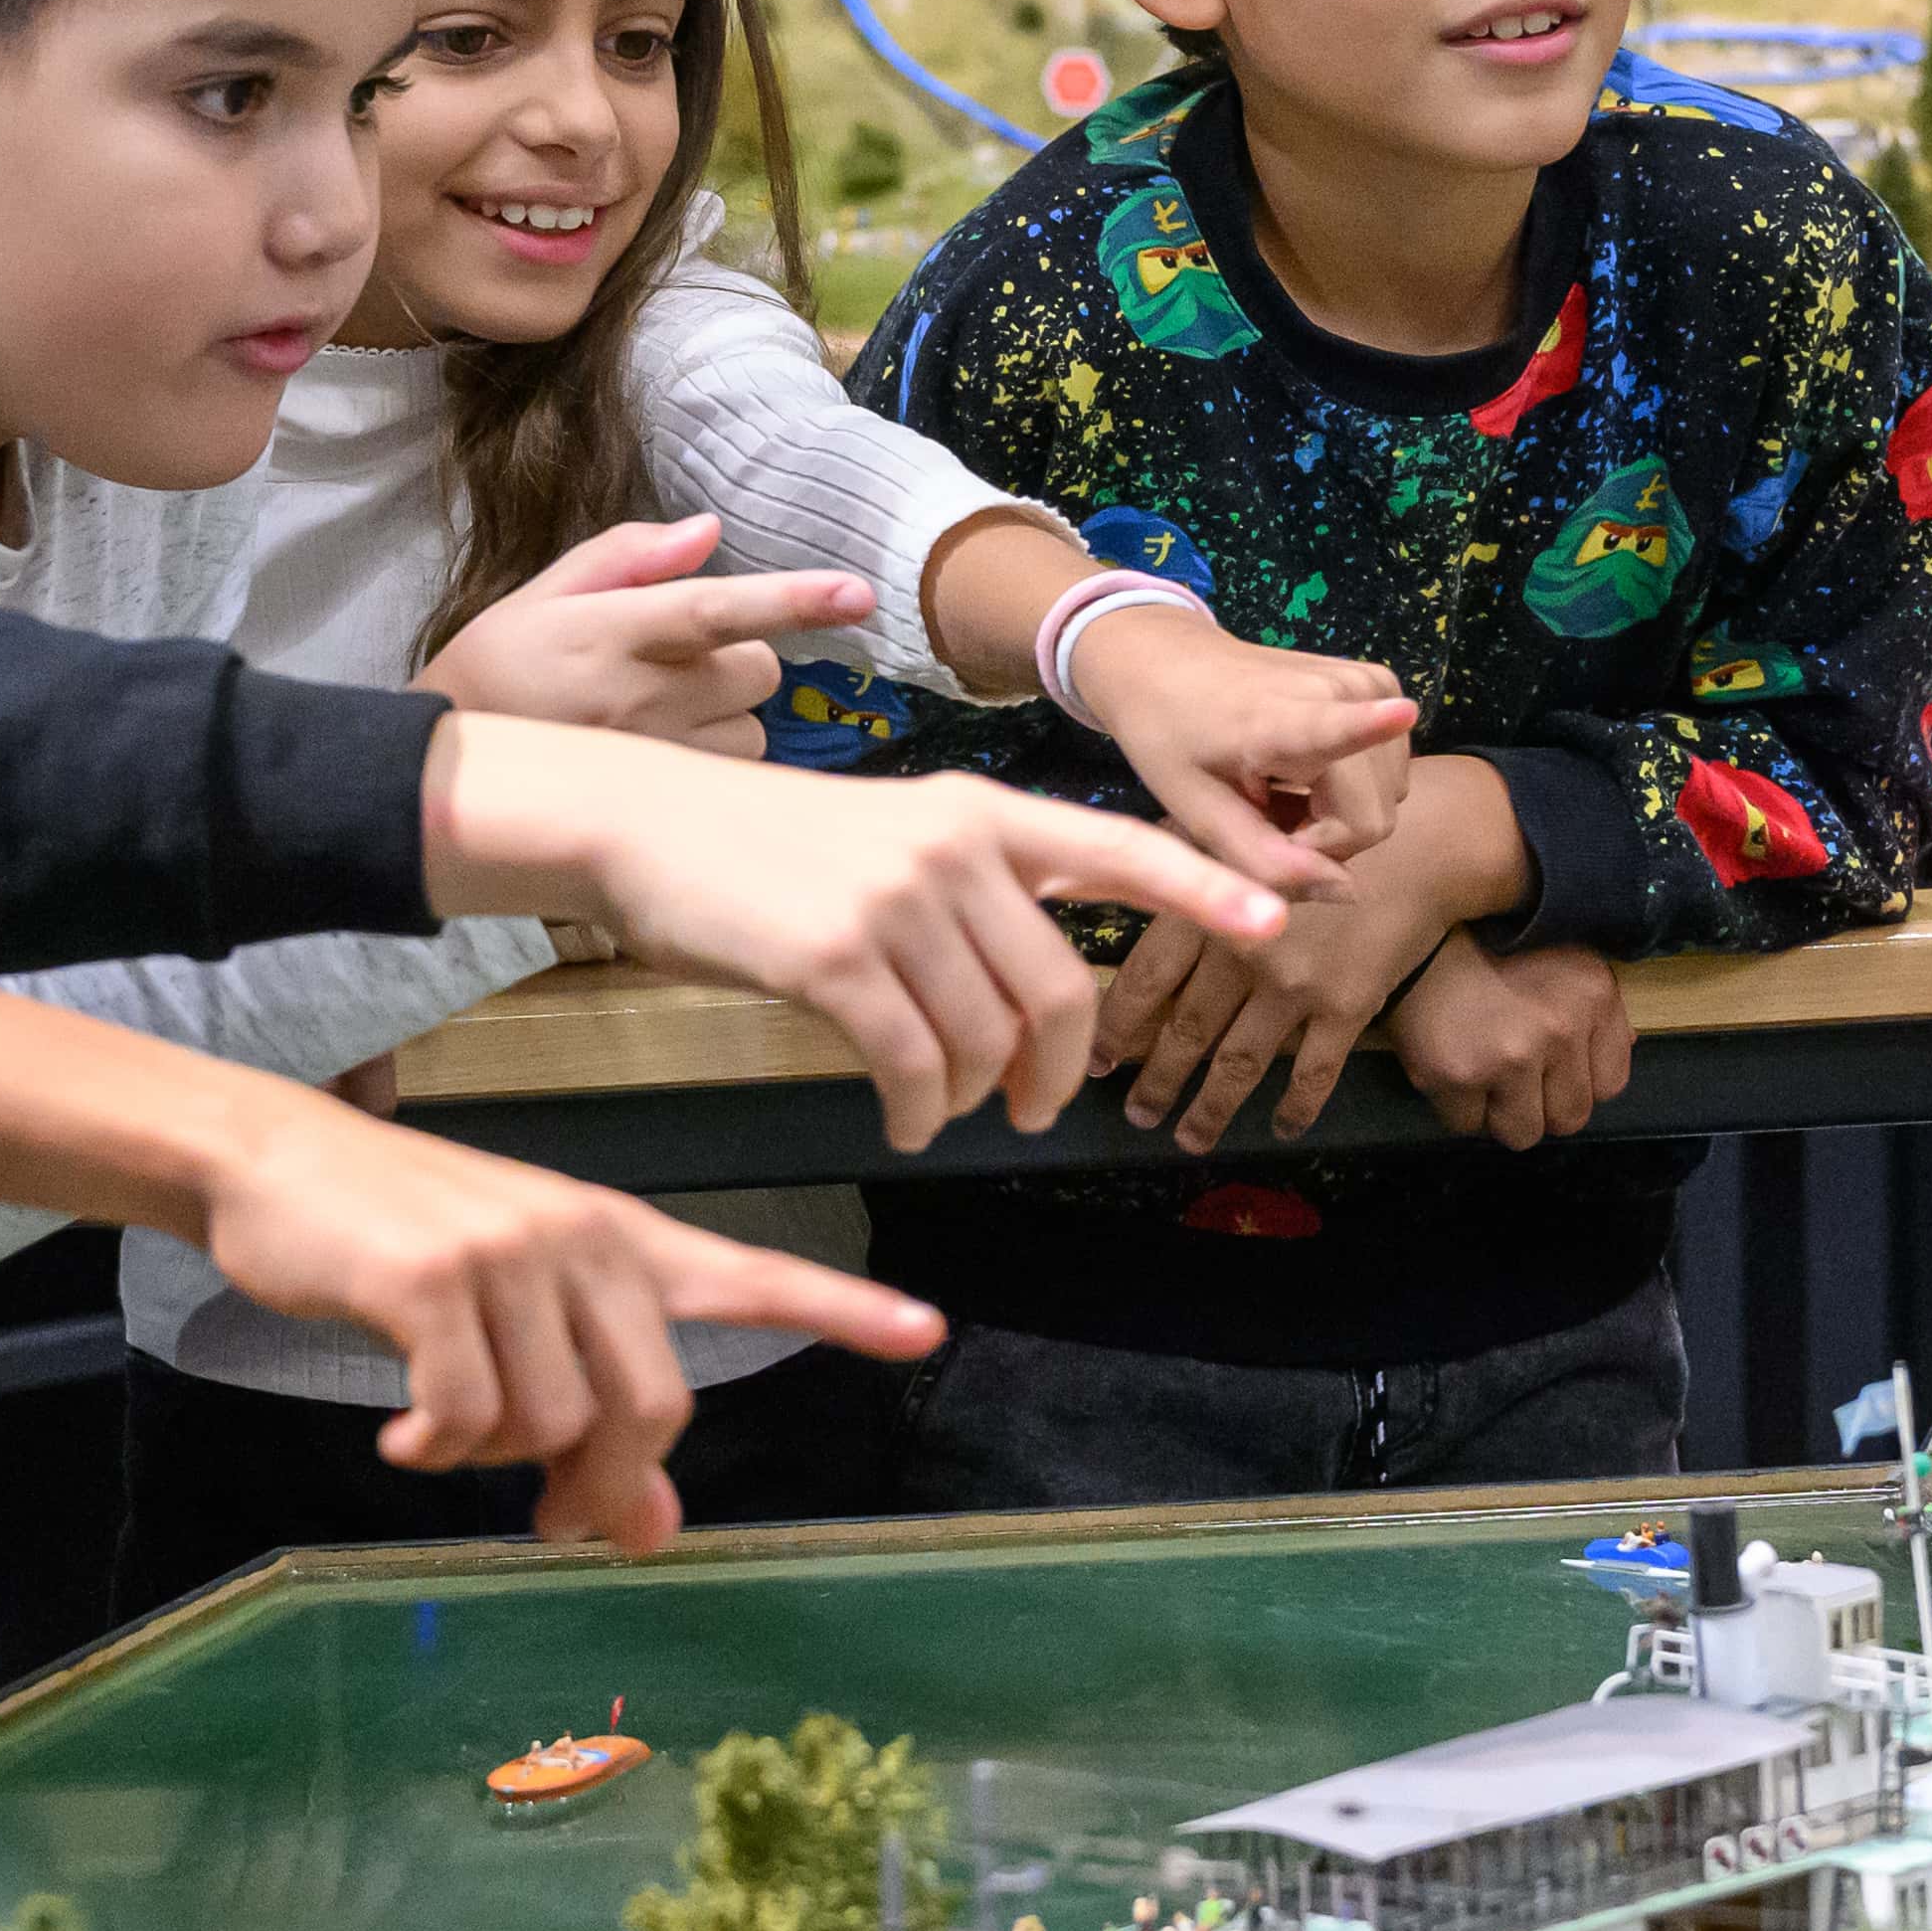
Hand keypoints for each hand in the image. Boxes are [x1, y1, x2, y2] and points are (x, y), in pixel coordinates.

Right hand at [180, 1084, 940, 1547]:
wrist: (276, 1163)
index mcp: (621, 1242)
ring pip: (554, 1425)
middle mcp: (586, 1239)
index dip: (841, 1312)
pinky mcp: (437, 1280)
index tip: (924, 1330)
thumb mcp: (511, 1319)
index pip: (753, 1275)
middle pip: (652, 1408)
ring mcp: (514, 1254)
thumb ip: (590, 1416)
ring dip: (495, 1459)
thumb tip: (649, 1531)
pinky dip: (433, 1449)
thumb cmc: (400, 1245)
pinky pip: (466, 1417)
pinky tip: (398, 1433)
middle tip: (550, 1523)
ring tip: (440, 1428)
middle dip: (600, 1484)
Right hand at [423, 718, 1293, 1146]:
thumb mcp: (894, 835)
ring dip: (977, 1096)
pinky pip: (916, 1065)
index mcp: (981, 813)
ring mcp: (896, 900)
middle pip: (1062, 990)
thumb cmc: (769, 847)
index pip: (1121, 848)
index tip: (1285, 916)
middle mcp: (953, 848)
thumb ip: (978, 884)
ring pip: (987, 1038)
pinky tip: (905, 1117)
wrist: (647, 826)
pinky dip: (920, 1108)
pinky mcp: (836, 957)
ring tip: (948, 1110)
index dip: (1207, 888)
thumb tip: (1045, 972)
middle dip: (1064, 1070)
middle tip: (1042, 1110)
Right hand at [427, 512, 878, 747]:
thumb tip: (710, 530)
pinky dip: (719, 760)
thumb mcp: (546, 593)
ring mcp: (654, 757)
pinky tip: (670, 757)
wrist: (448, 770)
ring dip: (729, 715)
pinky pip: (734, 774)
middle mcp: (639, 696)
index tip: (859, 593)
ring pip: (754, 727)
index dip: (791, 600)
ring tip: (666, 718)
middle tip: (684, 666)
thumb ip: (629, 554)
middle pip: (759, 668)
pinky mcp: (663, 804)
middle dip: (741, 659)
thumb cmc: (500, 666)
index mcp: (610, 629)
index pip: (712, 609)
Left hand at [1042, 594, 1418, 883]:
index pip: (1333, 727)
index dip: (1371, 728)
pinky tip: (1305, 774)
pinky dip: (1351, 788)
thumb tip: (1351, 890)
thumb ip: (1266, 862)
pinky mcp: (1377, 681)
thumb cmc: (1172, 739)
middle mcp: (1337, 692)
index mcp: (1274, 720)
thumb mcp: (1198, 814)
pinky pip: (1388, 770)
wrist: (1167, 661)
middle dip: (1325, 840)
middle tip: (1267, 820)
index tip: (1401, 713)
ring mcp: (1364, 682)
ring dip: (1337, 816)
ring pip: (1386, 800)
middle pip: (1372, 816)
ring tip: (1280, 793)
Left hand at [1102, 753, 1529, 1152]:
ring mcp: (1296, 986)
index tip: (1101, 1062)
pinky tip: (1280, 1128)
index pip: (1146, 980)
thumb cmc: (1315, 830)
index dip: (1120, 1028)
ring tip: (1190, 1138)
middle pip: (1186, 1031)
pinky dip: (1294, 1108)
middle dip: (1157, 1081)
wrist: (1414, 844)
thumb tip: (1128, 911)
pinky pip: (1313, 1073)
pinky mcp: (1346, 1007)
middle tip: (1139, 1115)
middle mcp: (1243, 952)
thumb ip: (1186, 875)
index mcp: (1206, 908)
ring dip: (1211, 1108)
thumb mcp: (1238, 837)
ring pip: (1240, 1064)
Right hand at [1384, 932, 1633, 1149]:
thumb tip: (1623, 1046)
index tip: (1551, 1064)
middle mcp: (1560, 1028)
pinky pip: (1467, 1125)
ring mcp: (1511, 1055)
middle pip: (1569, 1118)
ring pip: (1523, 1133)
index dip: (1576, 1081)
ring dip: (1501, 1113)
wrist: (1416, 932)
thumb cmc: (1493, 943)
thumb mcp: (1563, 958)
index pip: (1610, 1085)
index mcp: (1594, 996)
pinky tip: (1451, 1066)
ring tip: (1482, 1073)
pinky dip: (1456, 1106)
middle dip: (1541, 1104)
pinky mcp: (1459, 1075)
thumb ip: (1596, 1007)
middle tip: (1513, 1074)